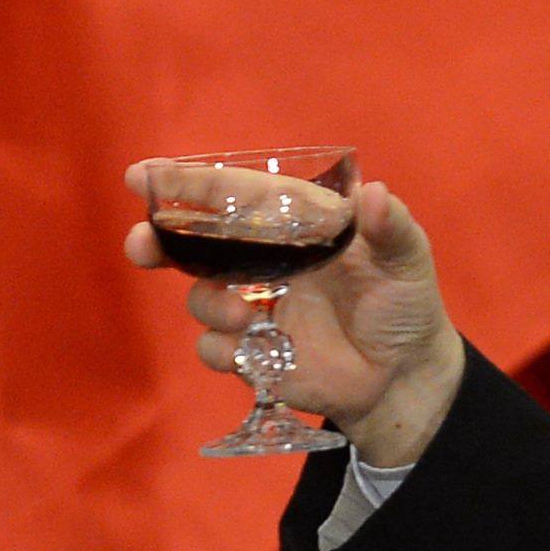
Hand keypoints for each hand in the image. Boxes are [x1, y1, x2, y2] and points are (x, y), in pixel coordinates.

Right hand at [125, 174, 464, 465]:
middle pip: (195, 242)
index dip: (187, 183)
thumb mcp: (408, 258)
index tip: (141, 175)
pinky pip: (215, 348)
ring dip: (208, 302)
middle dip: (159, 239)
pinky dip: (222, 349)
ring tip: (246, 315)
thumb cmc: (404, 302)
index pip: (234, 194)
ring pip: (200, 296)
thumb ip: (392, 227)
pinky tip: (249, 353)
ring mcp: (255, 307)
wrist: (405, 376)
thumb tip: (375, 194)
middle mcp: (264, 260)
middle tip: (141, 245)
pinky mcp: (254, 355)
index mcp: (293, 223)